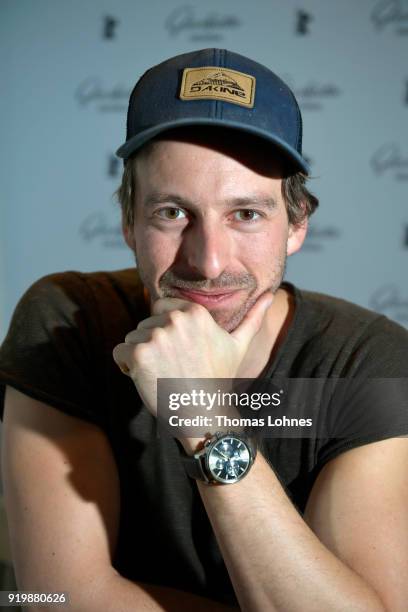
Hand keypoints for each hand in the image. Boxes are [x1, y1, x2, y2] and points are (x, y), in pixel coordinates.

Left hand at [112, 291, 273, 417]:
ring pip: (131, 338)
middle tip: (172, 368)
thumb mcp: (238, 345)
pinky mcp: (139, 354)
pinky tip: (147, 380)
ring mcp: (156, 336)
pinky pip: (119, 353)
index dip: (164, 329)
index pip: (160, 307)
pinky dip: (126, 368)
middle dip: (152, 344)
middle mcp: (174, 319)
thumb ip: (252, 317)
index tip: (178, 351)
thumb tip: (270, 295)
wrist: (203, 414)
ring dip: (139, 357)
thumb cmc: (218, 379)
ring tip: (162, 374)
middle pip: (144, 323)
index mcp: (194, 311)